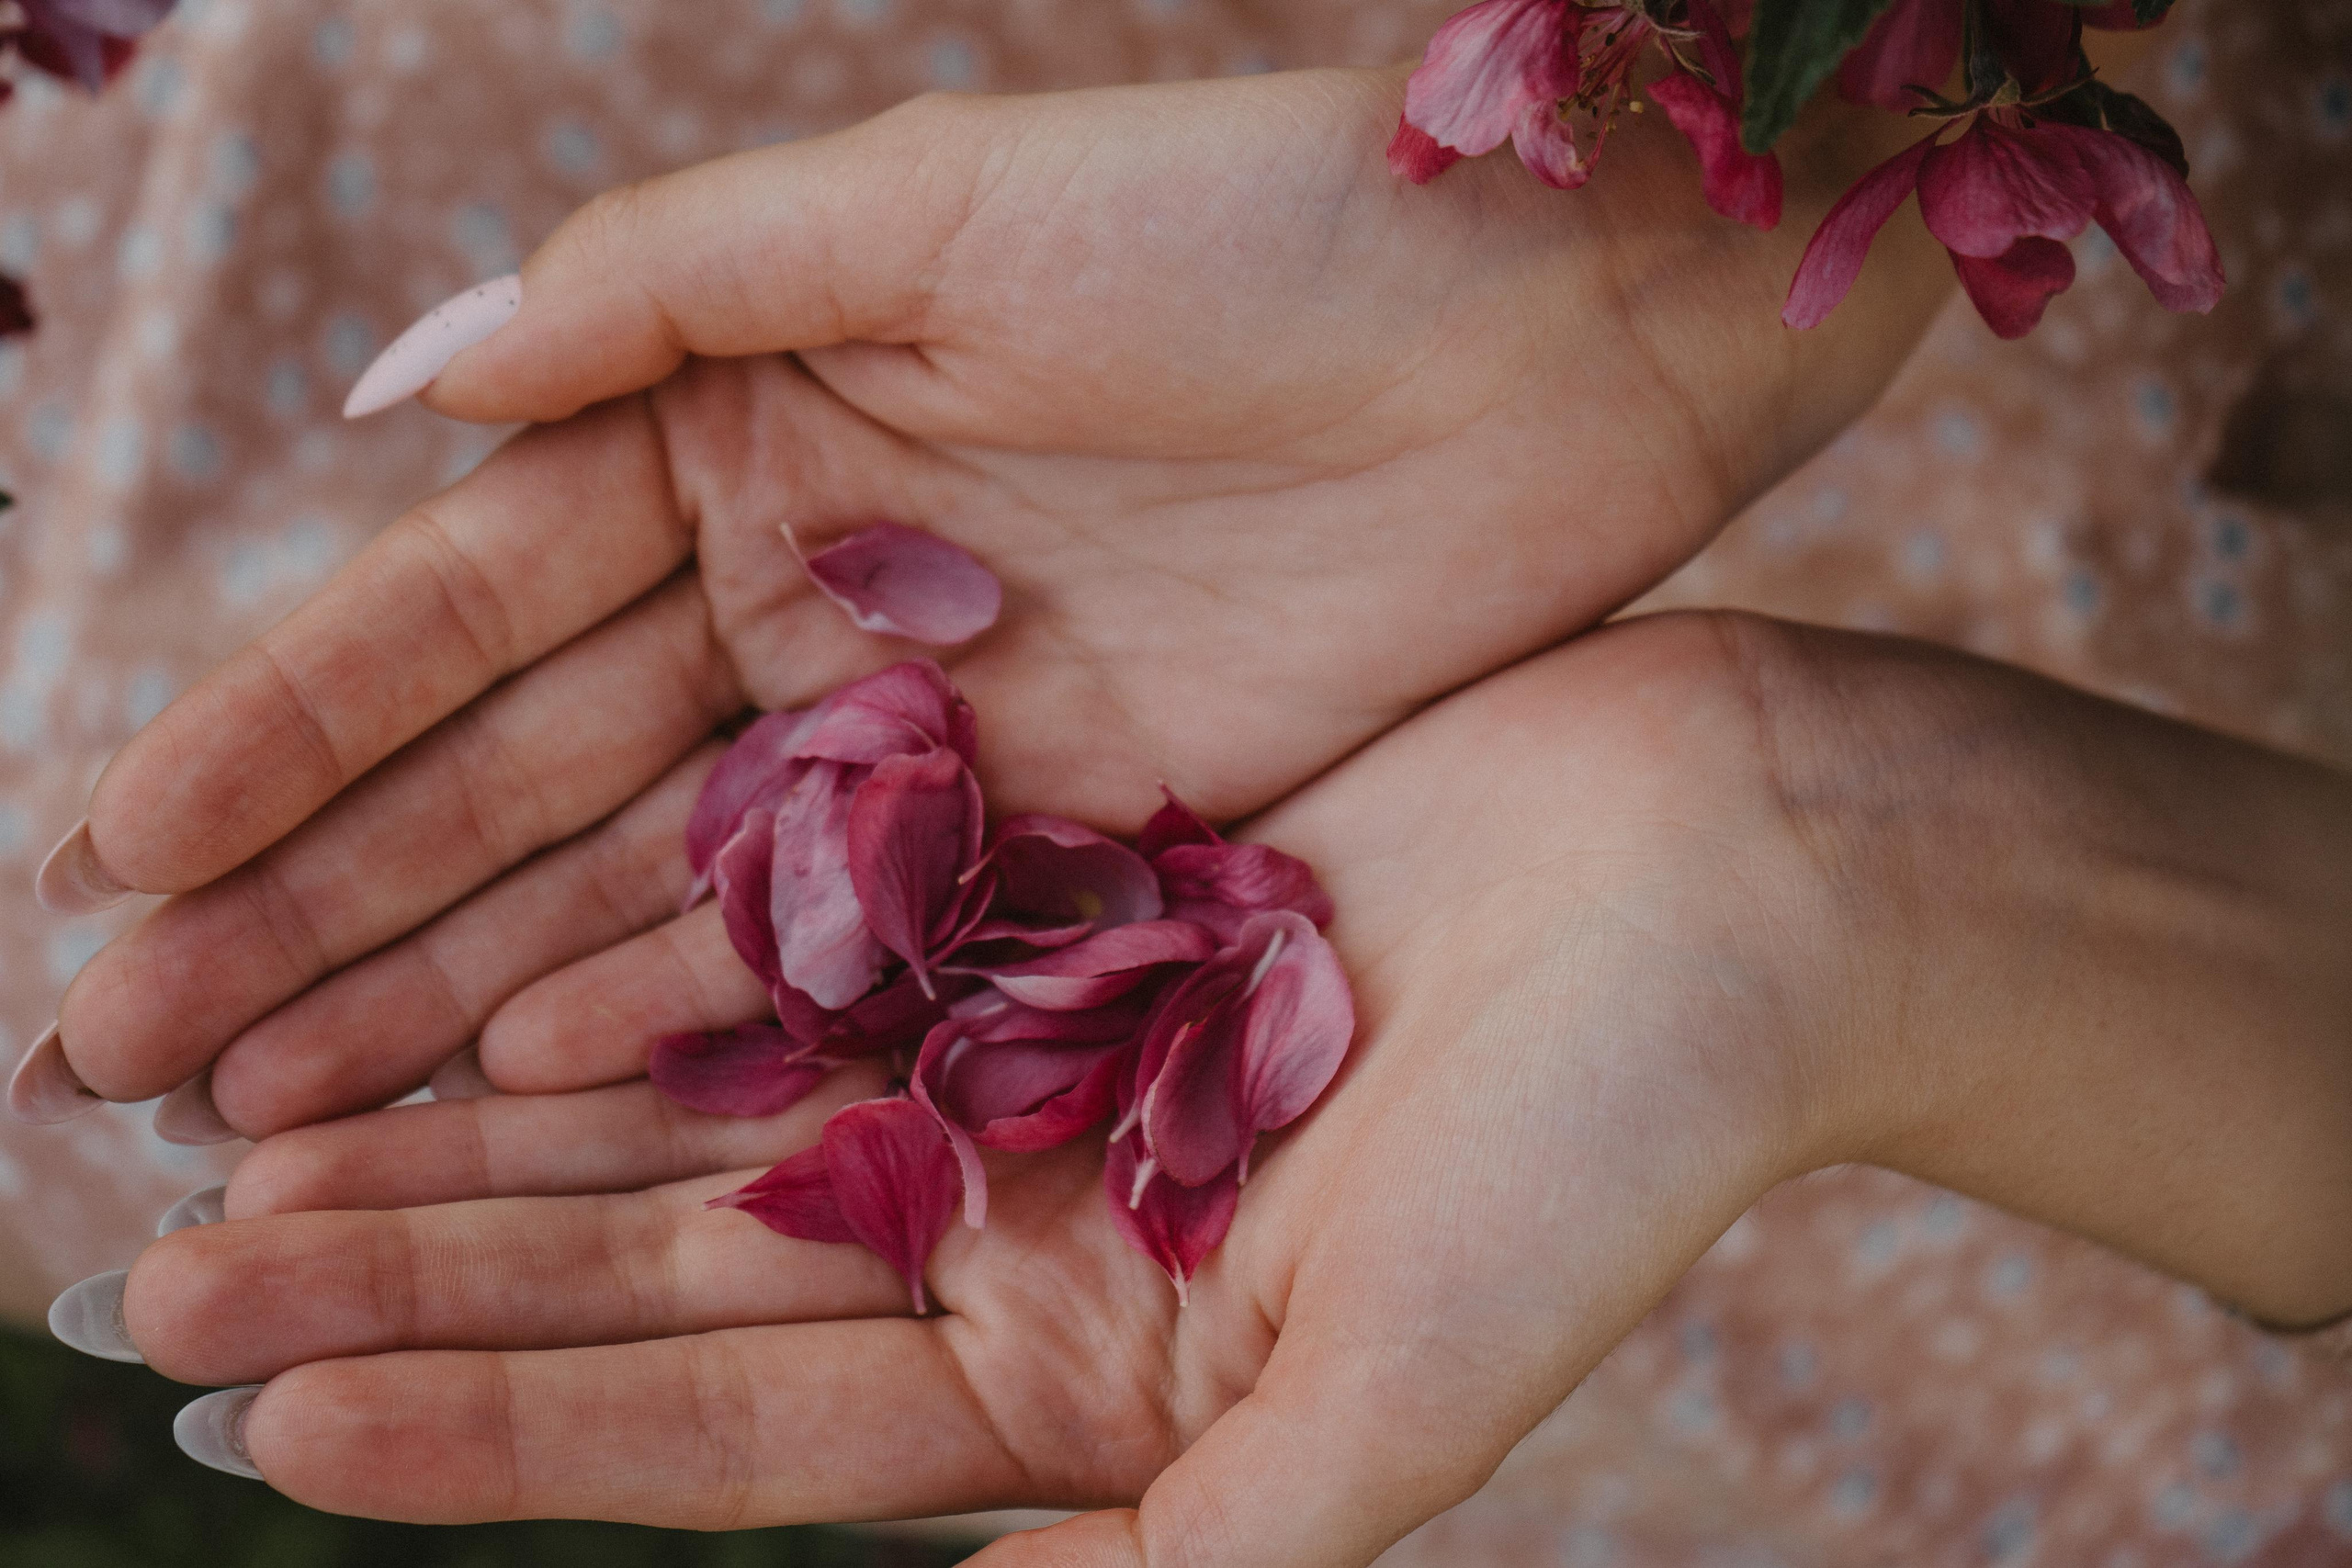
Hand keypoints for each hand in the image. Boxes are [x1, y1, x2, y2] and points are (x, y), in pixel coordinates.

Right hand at [35, 66, 1948, 1135]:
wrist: (1542, 343)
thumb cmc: (1251, 227)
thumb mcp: (931, 209)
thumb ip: (668, 286)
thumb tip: (396, 385)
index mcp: (740, 426)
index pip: (461, 606)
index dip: (287, 728)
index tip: (120, 850)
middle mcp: (799, 590)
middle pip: (516, 781)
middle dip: (329, 912)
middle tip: (138, 1054)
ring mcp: (915, 727)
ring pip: (639, 887)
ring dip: (459, 998)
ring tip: (284, 1121)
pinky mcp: (1047, 828)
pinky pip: (828, 947)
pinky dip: (680, 1024)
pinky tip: (534, 1097)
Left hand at [116, 613, 1863, 1553]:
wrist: (1742, 880)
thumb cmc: (1616, 1147)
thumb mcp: (1400, 1398)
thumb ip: (1184, 1561)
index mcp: (1078, 1381)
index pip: (719, 1436)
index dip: (489, 1436)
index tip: (263, 1430)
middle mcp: (1016, 1228)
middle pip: (655, 1272)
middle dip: (415, 1285)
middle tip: (165, 1284)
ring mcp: (1019, 1053)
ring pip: (683, 1101)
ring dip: (474, 1127)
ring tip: (246, 1139)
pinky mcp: (1043, 892)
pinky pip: (788, 921)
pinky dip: (625, 946)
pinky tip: (464, 952)